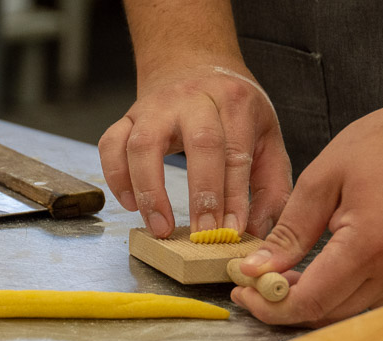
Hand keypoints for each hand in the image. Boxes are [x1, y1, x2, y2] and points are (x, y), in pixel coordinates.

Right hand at [98, 65, 291, 237]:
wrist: (192, 63)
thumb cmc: (232, 109)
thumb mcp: (266, 137)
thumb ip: (271, 186)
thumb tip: (260, 232)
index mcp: (234, 103)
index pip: (235, 153)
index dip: (234, 196)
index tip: (231, 231)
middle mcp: (194, 100)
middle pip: (200, 144)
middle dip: (202, 195)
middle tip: (202, 234)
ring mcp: (156, 107)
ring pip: (144, 144)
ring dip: (149, 190)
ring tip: (159, 227)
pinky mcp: (128, 116)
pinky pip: (111, 144)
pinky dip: (116, 176)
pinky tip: (130, 204)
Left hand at [231, 93, 382, 326]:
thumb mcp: (322, 178)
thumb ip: (289, 231)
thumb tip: (256, 268)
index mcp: (370, 244)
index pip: (311, 301)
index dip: (269, 305)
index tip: (243, 291)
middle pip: (326, 316)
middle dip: (282, 306)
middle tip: (253, 284)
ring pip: (345, 314)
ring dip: (308, 302)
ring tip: (281, 275)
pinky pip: (366, 302)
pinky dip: (334, 296)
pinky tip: (314, 274)